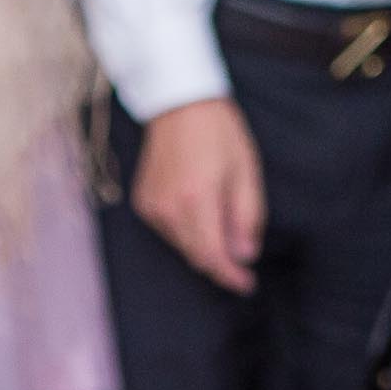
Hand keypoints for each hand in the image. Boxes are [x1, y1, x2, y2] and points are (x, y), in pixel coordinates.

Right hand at [129, 96, 263, 293]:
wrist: (179, 104)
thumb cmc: (219, 134)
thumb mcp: (246, 172)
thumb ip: (246, 218)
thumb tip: (244, 255)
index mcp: (197, 199)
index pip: (213, 256)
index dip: (230, 276)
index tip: (246, 284)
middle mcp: (169, 208)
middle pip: (197, 256)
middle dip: (221, 260)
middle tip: (241, 254)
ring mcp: (152, 207)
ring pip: (183, 245)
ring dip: (203, 243)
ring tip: (219, 214)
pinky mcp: (144, 203)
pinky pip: (169, 231)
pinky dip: (187, 229)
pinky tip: (197, 205)